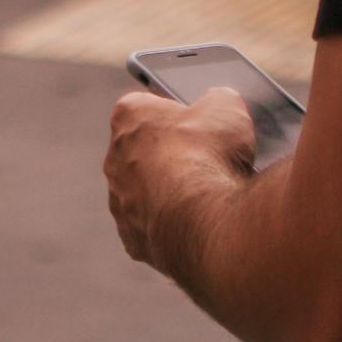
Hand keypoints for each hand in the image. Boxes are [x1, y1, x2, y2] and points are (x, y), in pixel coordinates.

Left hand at [103, 85, 257, 270]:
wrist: (203, 221)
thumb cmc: (208, 158)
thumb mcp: (227, 108)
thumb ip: (218, 101)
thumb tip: (220, 104)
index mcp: (128, 117)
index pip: (146, 107)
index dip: (175, 115)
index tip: (197, 123)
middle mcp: (114, 159)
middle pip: (144, 153)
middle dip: (171, 157)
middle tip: (205, 163)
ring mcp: (120, 204)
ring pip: (145, 195)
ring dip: (170, 195)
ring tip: (205, 200)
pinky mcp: (132, 240)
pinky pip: (151, 230)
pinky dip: (171, 228)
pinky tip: (195, 227)